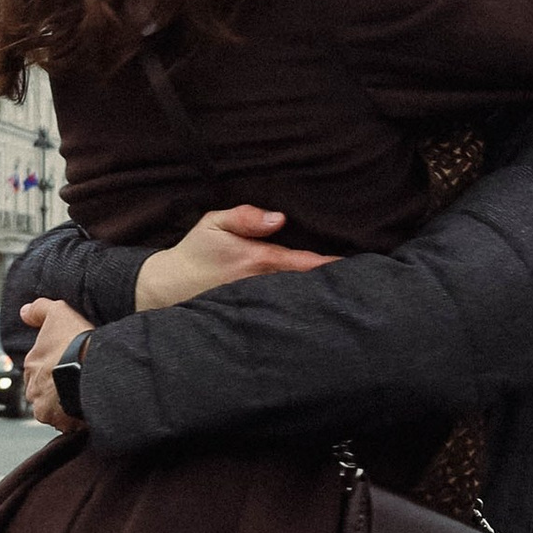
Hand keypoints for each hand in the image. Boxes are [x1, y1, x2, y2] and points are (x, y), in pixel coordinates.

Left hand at [19, 297, 93, 428]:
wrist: (94, 368)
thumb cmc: (76, 341)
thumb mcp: (58, 313)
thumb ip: (39, 310)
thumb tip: (24, 312)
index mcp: (32, 365)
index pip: (39, 369)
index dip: (55, 366)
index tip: (68, 364)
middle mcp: (34, 388)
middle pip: (44, 391)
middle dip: (56, 388)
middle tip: (76, 380)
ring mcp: (45, 407)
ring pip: (54, 409)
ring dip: (64, 405)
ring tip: (83, 395)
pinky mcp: (60, 422)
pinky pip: (67, 423)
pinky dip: (75, 418)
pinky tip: (86, 408)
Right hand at [134, 204, 335, 311]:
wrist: (169, 287)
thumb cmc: (196, 253)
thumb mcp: (214, 224)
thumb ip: (246, 217)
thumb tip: (280, 218)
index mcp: (258, 260)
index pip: (304, 263)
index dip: (330, 265)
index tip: (354, 265)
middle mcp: (263, 285)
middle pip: (307, 286)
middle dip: (332, 285)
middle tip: (362, 282)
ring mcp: (259, 303)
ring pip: (297, 300)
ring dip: (319, 298)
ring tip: (347, 295)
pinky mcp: (254, 315)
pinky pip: (283, 311)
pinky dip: (300, 308)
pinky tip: (317, 309)